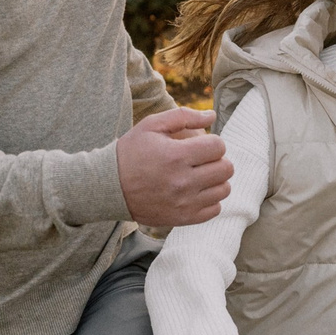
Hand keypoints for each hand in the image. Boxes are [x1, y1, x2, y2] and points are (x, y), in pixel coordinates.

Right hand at [115, 107, 231, 226]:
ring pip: (224, 189)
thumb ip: (184, 116)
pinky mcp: (183, 218)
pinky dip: (210, 199)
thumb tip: (212, 115)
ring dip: (216, 179)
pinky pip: (215, 209)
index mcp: (176, 156)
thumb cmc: (131, 152)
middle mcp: (182, 182)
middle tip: (203, 159)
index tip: (201, 144)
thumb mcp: (151, 125)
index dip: (212, 142)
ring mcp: (184, 203)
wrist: (109, 187)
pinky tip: (197, 191)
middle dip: (218, 159)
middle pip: (226, 168)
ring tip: (201, 174)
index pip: (218, 146)